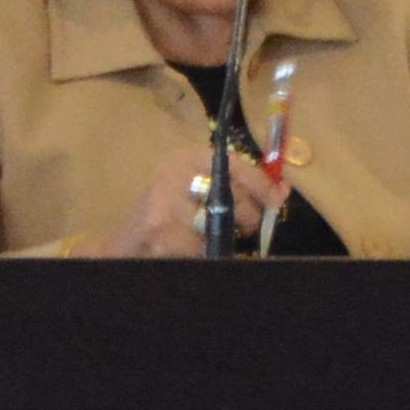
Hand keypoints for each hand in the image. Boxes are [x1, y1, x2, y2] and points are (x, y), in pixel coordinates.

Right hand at [52, 146, 288, 262]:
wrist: (128, 245)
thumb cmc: (168, 214)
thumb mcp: (195, 188)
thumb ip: (234, 186)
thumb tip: (281, 191)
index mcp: (183, 158)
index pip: (232, 164)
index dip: (260, 183)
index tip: (279, 197)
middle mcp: (172, 175)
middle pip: (232, 195)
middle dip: (249, 215)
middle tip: (248, 226)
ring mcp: (167, 205)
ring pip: (221, 224)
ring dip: (226, 236)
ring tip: (212, 236)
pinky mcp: (164, 233)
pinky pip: (206, 245)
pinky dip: (208, 251)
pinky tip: (194, 249)